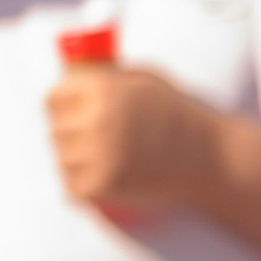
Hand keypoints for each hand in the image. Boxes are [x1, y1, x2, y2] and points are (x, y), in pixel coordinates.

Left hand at [47, 62, 217, 217]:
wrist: (209, 157)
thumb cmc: (178, 116)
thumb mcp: (143, 79)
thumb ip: (107, 75)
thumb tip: (67, 74)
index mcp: (102, 88)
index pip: (52, 99)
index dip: (60, 107)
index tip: (70, 115)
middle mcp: (96, 118)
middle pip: (54, 130)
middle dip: (70, 135)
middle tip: (95, 142)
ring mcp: (98, 153)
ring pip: (61, 160)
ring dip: (75, 162)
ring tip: (104, 161)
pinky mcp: (102, 184)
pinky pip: (71, 187)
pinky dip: (82, 187)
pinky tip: (100, 181)